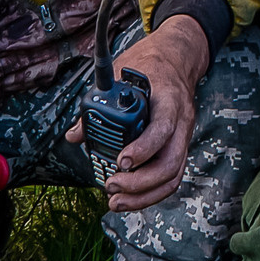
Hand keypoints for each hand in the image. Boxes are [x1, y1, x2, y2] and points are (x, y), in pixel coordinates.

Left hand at [65, 15, 208, 211]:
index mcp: (169, 99)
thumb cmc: (150, 66)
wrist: (177, 60)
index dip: (143, 149)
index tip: (120, 161)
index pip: (162, 129)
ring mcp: (183, 137)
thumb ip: (100, 103)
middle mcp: (182, 121)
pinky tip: (130, 198)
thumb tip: (76, 135)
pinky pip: (170, 177)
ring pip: (172, 176)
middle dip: (139, 182)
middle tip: (112, 186)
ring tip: (116, 201)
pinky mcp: (179, 148)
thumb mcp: (122, 73)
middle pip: (169, 163)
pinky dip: (150, 193)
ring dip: (144, 196)